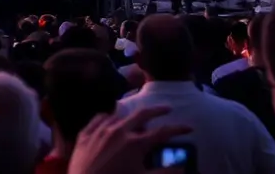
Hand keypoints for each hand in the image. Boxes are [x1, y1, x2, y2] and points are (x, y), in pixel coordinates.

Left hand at [68, 106, 191, 173]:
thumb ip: (164, 173)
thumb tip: (182, 167)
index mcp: (135, 144)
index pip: (162, 132)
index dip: (178, 129)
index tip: (189, 127)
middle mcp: (118, 131)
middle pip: (142, 114)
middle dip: (157, 110)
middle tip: (167, 108)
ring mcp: (100, 130)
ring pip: (119, 115)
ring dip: (131, 116)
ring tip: (138, 117)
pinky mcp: (85, 134)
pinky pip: (98, 118)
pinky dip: (107, 117)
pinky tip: (110, 118)